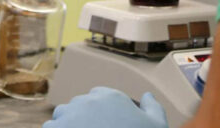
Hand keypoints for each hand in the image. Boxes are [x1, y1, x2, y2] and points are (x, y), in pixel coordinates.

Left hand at [44, 87, 167, 127]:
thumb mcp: (157, 127)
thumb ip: (153, 108)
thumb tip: (147, 95)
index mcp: (112, 97)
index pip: (99, 97)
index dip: (102, 112)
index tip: (105, 125)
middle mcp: (88, 101)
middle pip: (79, 105)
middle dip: (83, 118)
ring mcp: (70, 114)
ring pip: (62, 115)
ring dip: (66, 124)